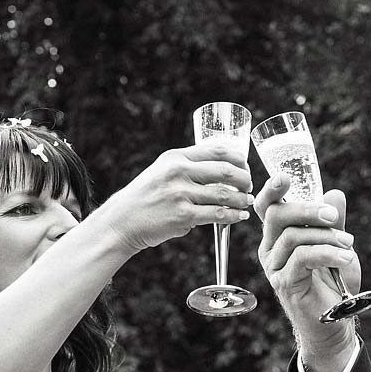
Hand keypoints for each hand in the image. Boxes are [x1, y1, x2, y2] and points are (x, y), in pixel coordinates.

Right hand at [88, 138, 252, 256]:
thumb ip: (187, 168)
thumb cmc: (145, 198)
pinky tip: (239, 216)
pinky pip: (218, 215)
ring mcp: (180, 194)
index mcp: (175, 157)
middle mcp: (178, 172)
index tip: (246, 166)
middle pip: (226, 171)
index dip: (239, 158)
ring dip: (242, 199)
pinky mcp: (183, 216)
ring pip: (225, 194)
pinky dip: (233, 216)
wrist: (121, 221)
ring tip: (247, 202)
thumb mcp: (162, 172)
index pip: (217, 150)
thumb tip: (219, 170)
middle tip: (249, 186)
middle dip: (245, 179)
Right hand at [255, 176, 360, 358]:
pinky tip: (346, 258)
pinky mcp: (284, 283)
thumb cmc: (332, 282)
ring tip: (349, 244)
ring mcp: (274, 267)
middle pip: (276, 215)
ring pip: (292, 236)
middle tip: (335, 216)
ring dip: (325, 236)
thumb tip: (334, 192)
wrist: (334, 322)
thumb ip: (333, 220)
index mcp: (278, 235)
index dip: (272, 190)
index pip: (267, 207)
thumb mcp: (337, 244)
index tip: (285, 177)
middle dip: (308, 210)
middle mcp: (270, 249)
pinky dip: (327, 253)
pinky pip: (302, 258)